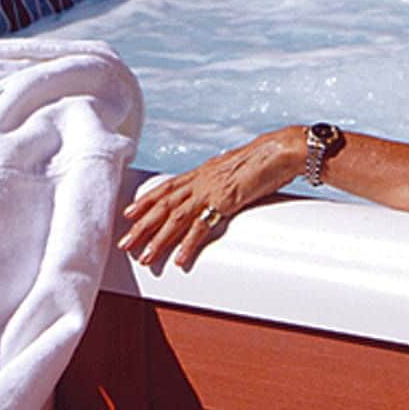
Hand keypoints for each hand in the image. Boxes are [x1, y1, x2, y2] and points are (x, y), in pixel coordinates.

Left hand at [119, 128, 303, 270]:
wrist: (283, 150)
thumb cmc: (266, 159)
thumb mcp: (237, 169)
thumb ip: (224, 181)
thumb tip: (220, 191)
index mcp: (204, 172)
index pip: (167, 187)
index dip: (146, 200)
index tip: (128, 213)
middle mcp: (202, 180)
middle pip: (164, 204)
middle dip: (142, 225)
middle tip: (124, 244)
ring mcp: (212, 190)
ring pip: (176, 217)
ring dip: (158, 239)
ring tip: (145, 257)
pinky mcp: (226, 201)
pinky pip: (203, 226)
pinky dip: (189, 244)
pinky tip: (180, 259)